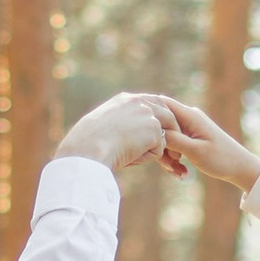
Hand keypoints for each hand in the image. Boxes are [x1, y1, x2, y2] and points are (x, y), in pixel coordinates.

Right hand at [56, 91, 183, 174]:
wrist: (87, 149)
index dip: (159, 119)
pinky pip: (158, 150)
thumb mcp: (101, 128)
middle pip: (167, 114)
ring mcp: (147, 114)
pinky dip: (147, 158)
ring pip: (165, 134)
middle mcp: (138, 102)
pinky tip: (130, 158)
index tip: (162, 133)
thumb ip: (118, 125)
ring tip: (147, 160)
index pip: (152, 103)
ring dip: (159, 149)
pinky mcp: (153, 129)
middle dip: (172, 131)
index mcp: (125, 100)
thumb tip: (122, 136)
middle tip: (173, 151)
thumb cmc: (86, 145)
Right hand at [155, 98, 259, 192]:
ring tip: (178, 173)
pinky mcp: (190, 137)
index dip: (150, 118)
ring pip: (166, 138)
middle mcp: (189, 117)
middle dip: (160, 146)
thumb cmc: (221, 159)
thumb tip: (153, 129)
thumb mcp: (194, 151)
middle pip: (161, 125)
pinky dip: (174, 159)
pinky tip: (181, 173)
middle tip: (170, 166)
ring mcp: (189, 127)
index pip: (161, 104)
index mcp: (190, 115)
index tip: (146, 138)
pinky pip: (174, 145)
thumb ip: (173, 139)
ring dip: (168, 157)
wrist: (241, 168)